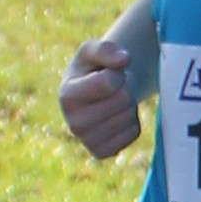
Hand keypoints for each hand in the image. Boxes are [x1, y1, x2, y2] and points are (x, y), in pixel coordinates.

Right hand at [59, 37, 141, 160]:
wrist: (92, 96)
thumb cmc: (91, 69)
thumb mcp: (93, 51)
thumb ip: (107, 49)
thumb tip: (125, 59)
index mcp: (67, 96)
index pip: (109, 82)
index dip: (117, 72)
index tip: (109, 72)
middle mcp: (74, 124)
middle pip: (122, 99)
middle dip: (124, 89)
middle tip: (113, 89)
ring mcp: (88, 142)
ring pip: (129, 117)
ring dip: (128, 105)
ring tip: (113, 101)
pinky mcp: (103, 152)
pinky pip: (133, 133)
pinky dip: (131, 122)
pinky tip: (116, 117)